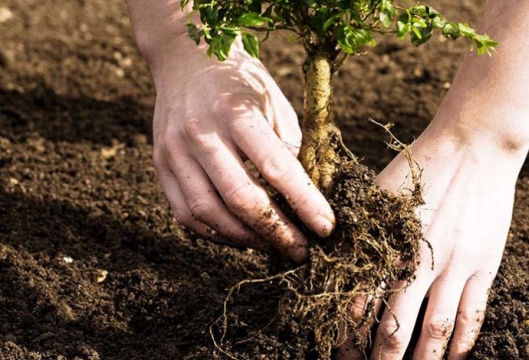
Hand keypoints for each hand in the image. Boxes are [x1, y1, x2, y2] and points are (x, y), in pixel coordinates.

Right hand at [145, 36, 333, 260]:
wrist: (185, 58)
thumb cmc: (241, 82)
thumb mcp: (275, 102)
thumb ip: (289, 148)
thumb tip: (305, 197)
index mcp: (236, 111)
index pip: (276, 167)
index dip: (305, 203)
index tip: (326, 228)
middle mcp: (201, 133)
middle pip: (240, 198)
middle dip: (277, 232)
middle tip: (301, 250)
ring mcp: (174, 151)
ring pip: (209, 213)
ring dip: (246, 239)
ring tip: (273, 246)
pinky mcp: (160, 165)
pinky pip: (186, 214)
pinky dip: (215, 233)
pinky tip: (240, 236)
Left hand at [337, 127, 524, 358]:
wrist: (473, 146)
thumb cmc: (419, 165)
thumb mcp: (377, 192)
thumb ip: (357, 228)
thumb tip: (329, 255)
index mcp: (386, 244)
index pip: (358, 303)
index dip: (347, 334)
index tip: (341, 353)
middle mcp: (417, 262)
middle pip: (394, 326)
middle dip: (380, 359)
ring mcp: (454, 266)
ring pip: (435, 330)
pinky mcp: (483, 265)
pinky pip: (473, 314)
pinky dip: (463, 343)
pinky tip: (455, 359)